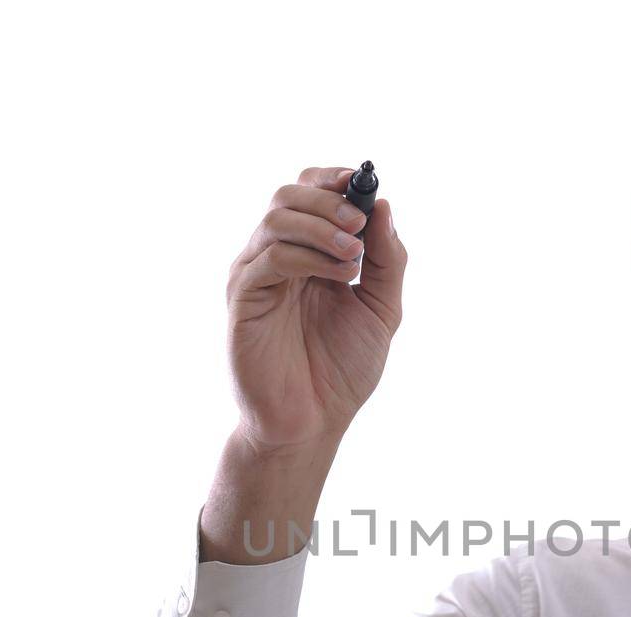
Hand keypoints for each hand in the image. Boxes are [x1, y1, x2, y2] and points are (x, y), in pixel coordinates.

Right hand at [223, 164, 406, 451]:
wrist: (314, 423)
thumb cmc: (341, 370)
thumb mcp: (381, 308)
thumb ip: (387, 260)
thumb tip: (384, 206)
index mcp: (307, 254)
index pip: (310, 192)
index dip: (335, 179)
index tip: (365, 181)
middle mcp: (277, 258)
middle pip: (288, 194)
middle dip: (328, 199)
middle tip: (359, 225)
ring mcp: (256, 276)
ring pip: (276, 218)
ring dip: (321, 226)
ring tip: (353, 257)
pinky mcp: (243, 300)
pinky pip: (270, 258)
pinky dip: (307, 256)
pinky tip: (337, 276)